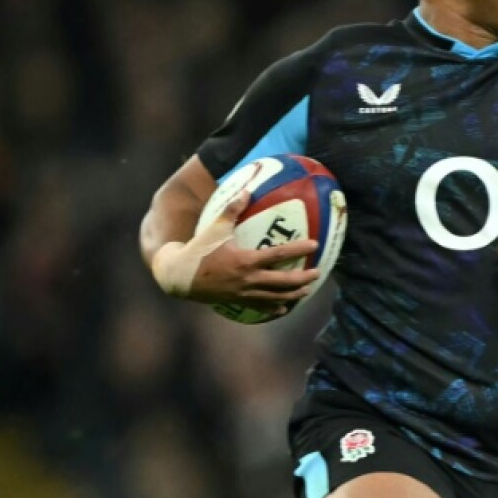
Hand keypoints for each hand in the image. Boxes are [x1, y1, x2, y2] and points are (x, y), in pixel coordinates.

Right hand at [152, 190, 319, 313]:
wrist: (179, 276)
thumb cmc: (199, 249)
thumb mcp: (215, 227)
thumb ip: (233, 209)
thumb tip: (247, 189)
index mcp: (246, 260)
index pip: (278, 255)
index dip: (298, 250)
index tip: (315, 245)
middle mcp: (248, 279)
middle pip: (283, 282)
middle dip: (303, 278)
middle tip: (318, 273)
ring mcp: (243, 293)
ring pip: (274, 297)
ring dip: (293, 294)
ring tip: (307, 291)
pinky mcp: (237, 301)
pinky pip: (259, 307)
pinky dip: (273, 308)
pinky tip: (283, 308)